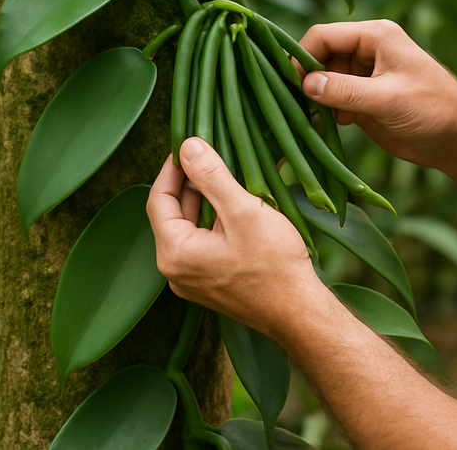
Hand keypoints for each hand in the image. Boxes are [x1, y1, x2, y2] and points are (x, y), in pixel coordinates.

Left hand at [146, 137, 326, 337]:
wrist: (298, 312)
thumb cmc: (273, 263)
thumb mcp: (242, 211)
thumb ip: (211, 176)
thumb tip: (188, 146)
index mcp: (174, 253)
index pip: (159, 200)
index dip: (171, 169)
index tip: (187, 145)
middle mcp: (176, 271)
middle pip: (174, 214)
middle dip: (191, 182)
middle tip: (210, 154)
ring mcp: (193, 281)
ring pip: (191, 228)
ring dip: (206, 200)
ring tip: (226, 174)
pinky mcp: (212, 284)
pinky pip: (205, 244)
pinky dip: (216, 220)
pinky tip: (236, 204)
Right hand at [299, 20, 456, 169]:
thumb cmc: (434, 110)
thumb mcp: (388, 99)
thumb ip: (345, 90)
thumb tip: (305, 84)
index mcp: (375, 36)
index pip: (324, 35)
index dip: (302, 56)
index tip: (288, 84)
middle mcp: (367, 51)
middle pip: (320, 56)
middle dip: (305, 79)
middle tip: (292, 105)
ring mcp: (365, 76)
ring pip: (324, 80)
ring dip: (314, 98)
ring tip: (308, 118)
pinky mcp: (365, 100)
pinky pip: (334, 100)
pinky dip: (326, 112)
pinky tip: (328, 127)